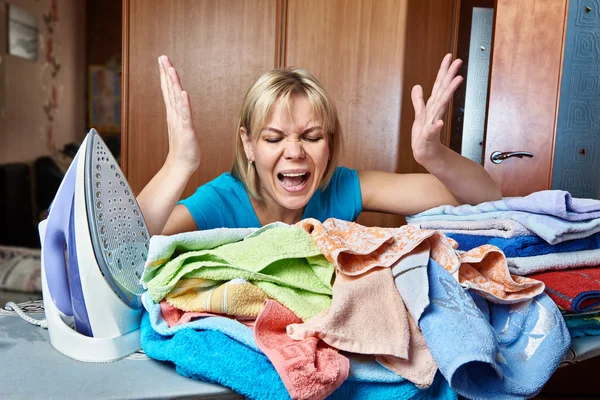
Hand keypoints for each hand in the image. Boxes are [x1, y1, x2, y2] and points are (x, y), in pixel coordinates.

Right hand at [159, 55, 199, 173]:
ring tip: (170, 69)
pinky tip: (183, 93)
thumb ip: (180, 114)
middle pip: (169, 90)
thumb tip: (179, 103)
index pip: (168, 90)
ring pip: (176, 99)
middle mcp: (175, 115)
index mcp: (174, 113)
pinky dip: (184, 104)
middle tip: (162, 57)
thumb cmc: (183, 147)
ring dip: (173, 83)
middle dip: (166, 73)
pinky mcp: (187, 130)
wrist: (182, 165)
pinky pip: (186, 115)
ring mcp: (180, 122)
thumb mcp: (181, 126)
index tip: (162, 61)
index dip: (165, 75)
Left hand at [411, 54, 462, 164]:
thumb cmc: (423, 136)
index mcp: (432, 106)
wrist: (425, 154)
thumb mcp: (419, 115)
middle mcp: (435, 112)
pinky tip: (439, 123)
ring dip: (449, 93)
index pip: (439, 85)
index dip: (443, 70)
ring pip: (441, 106)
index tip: (449, 57)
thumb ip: (418, 101)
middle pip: (443, 90)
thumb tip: (417, 86)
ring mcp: (433, 122)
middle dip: (450, 75)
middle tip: (458, 62)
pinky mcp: (429, 136)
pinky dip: (436, 127)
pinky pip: (432, 131)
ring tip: (456, 81)